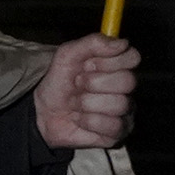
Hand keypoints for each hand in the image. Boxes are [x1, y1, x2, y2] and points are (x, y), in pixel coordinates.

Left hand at [34, 33, 138, 149]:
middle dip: (94, 83)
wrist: (42, 112)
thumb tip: (121, 42)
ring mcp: (125, 111)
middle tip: (77, 85)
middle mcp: (125, 89)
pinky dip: (89, 122)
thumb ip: (92, 43)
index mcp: (116, 67)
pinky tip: (80, 119)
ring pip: (119, 104)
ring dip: (87, 103)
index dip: (110, 61)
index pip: (132, 57)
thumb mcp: (67, 56)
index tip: (88, 64)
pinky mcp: (118, 132)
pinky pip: (112, 125)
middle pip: (128, 81)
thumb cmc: (58, 83)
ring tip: (76, 104)